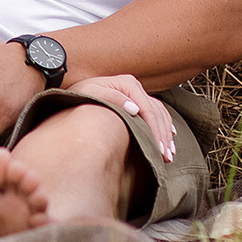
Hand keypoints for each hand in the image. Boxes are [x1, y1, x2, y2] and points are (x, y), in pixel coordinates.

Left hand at [63, 72, 179, 165]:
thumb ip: (111, 99)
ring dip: (166, 133)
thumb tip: (134, 108)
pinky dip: (164, 126)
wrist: (73, 93)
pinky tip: (169, 137)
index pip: (148, 109)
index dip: (155, 131)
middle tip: (166, 157)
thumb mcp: (90, 93)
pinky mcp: (135, 101)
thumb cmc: (79, 95)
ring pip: (160, 113)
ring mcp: (136, 94)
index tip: (159, 149)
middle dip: (163, 136)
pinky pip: (156, 113)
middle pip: (157, 113)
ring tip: (169, 153)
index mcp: (127, 84)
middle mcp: (135, 87)